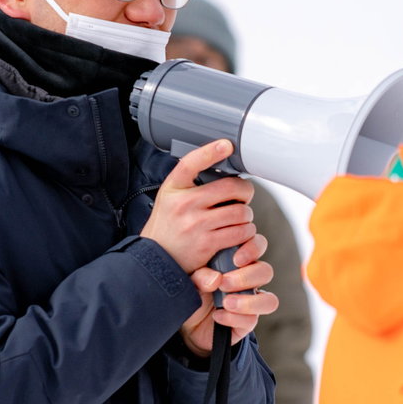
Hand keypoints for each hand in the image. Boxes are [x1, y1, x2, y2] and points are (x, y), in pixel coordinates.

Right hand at [141, 140, 256, 272]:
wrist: (155, 258)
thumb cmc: (167, 226)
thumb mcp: (169, 196)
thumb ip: (189, 183)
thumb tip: (218, 165)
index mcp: (174, 188)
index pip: (191, 163)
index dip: (210, 151)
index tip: (226, 144)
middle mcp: (184, 204)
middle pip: (230, 187)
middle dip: (245, 191)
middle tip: (243, 196)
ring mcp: (195, 224)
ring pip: (240, 212)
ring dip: (247, 215)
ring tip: (240, 217)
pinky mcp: (206, 243)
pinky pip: (239, 232)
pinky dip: (246, 232)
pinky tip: (239, 232)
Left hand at [179, 235, 277, 357]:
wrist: (184, 323)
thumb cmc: (190, 292)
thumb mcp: (190, 279)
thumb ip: (201, 275)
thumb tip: (216, 279)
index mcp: (238, 262)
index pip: (257, 245)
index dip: (253, 248)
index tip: (236, 259)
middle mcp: (249, 281)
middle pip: (266, 272)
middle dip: (246, 277)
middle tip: (224, 283)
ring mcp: (251, 303)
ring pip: (269, 300)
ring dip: (248, 301)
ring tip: (226, 303)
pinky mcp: (247, 323)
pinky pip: (251, 320)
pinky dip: (233, 318)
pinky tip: (217, 316)